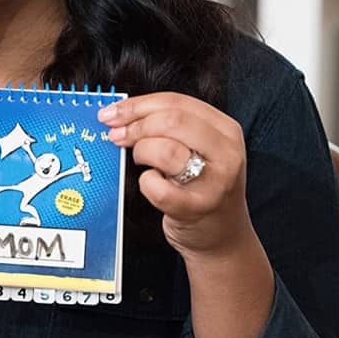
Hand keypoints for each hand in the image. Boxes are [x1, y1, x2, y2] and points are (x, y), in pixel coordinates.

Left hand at [99, 93, 253, 258]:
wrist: (222, 235)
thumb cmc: (201, 187)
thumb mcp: (198, 148)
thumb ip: (169, 127)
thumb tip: (120, 114)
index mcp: (225, 129)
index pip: (176, 102)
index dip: (138, 105)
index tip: (112, 113)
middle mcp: (226, 152)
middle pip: (171, 121)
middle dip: (135, 126)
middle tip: (116, 136)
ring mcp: (215, 182)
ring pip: (166, 150)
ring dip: (142, 153)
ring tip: (141, 161)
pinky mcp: (198, 208)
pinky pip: (159, 189)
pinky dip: (146, 183)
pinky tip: (151, 183)